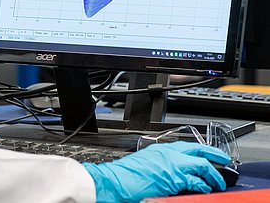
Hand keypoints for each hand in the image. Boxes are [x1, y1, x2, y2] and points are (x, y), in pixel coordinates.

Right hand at [83, 141, 230, 202]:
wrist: (112, 182)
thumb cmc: (122, 176)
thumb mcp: (143, 165)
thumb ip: (159, 166)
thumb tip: (170, 174)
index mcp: (158, 149)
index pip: (186, 146)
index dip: (201, 151)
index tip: (208, 155)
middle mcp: (167, 154)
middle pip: (198, 150)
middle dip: (215, 155)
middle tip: (224, 161)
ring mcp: (171, 165)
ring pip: (202, 165)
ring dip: (214, 175)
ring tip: (218, 182)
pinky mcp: (174, 178)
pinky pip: (196, 180)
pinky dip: (204, 185)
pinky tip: (205, 190)